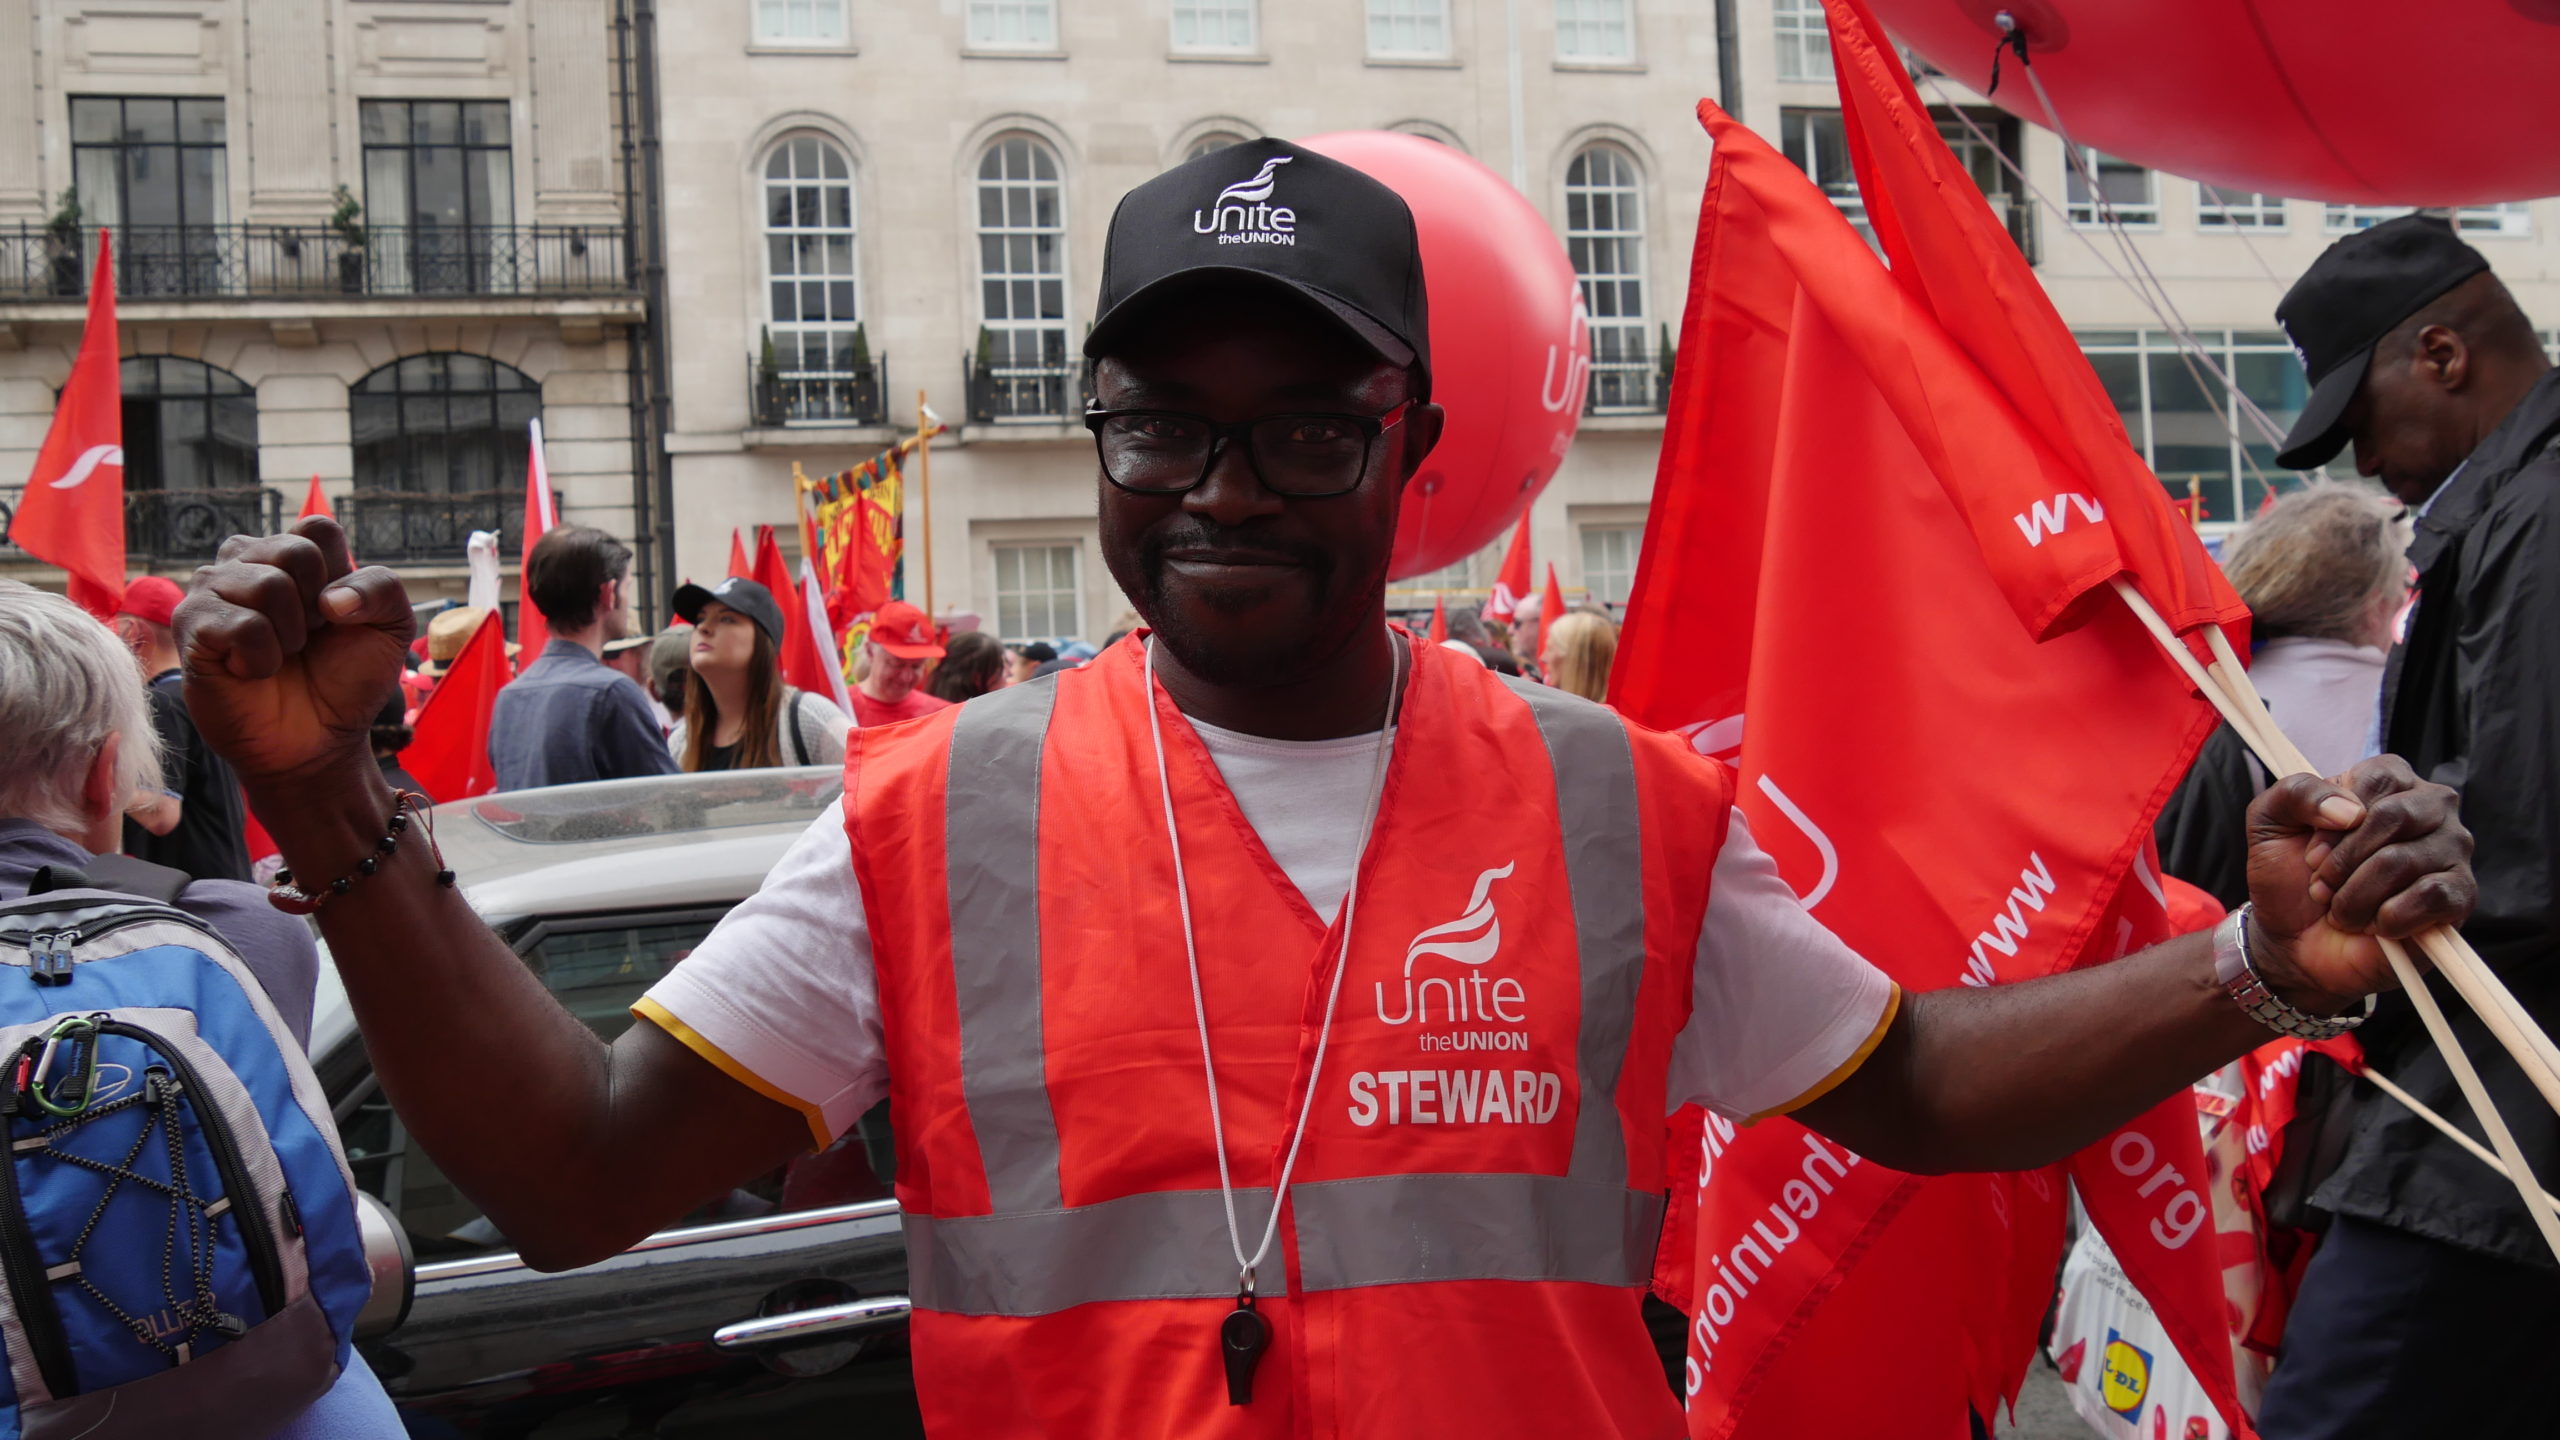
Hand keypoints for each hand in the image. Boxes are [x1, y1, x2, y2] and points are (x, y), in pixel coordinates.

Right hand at [176, 517, 415, 790]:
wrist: (318, 738)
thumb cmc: (346, 677)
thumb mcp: (389, 627)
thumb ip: (381, 588)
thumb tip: (330, 598)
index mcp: (290, 553)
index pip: (317, 528)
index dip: (340, 575)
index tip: (336, 615)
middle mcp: (245, 561)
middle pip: (295, 552)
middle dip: (317, 609)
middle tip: (305, 640)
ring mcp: (211, 590)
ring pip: (268, 585)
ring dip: (291, 635)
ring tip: (279, 656)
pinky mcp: (191, 627)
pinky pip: (241, 625)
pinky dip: (262, 659)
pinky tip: (252, 671)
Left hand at [2243, 756, 2474, 1007]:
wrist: (2294, 940)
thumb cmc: (2290, 875)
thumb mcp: (2270, 821)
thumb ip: (2297, 793)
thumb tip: (2349, 810)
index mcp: (2389, 780)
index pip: (2377, 780)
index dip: (2333, 822)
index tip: (2311, 853)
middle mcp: (2430, 808)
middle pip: (2395, 816)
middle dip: (2344, 860)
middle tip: (2322, 884)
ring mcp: (2451, 852)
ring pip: (2404, 861)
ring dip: (2356, 895)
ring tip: (2342, 909)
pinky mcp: (2459, 896)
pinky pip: (2432, 895)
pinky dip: (2388, 917)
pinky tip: (2375, 925)